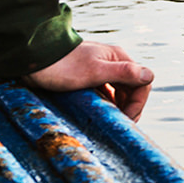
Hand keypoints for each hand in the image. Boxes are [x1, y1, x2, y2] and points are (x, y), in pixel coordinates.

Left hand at [23, 40, 153, 120]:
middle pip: (132, 87)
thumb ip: (123, 73)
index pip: (142, 82)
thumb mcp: (94, 72)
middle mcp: (112, 62)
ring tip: (110, 121)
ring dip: (118, 106)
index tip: (126, 119)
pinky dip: (106, 103)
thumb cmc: (62, 66)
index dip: (138, 103)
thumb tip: (150, 75)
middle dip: (130, 107)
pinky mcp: (87, 77)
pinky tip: (99, 112)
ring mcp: (99, 69)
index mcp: (118, 58)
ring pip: (119, 91)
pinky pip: (104, 92)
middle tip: (119, 124)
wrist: (33, 60)